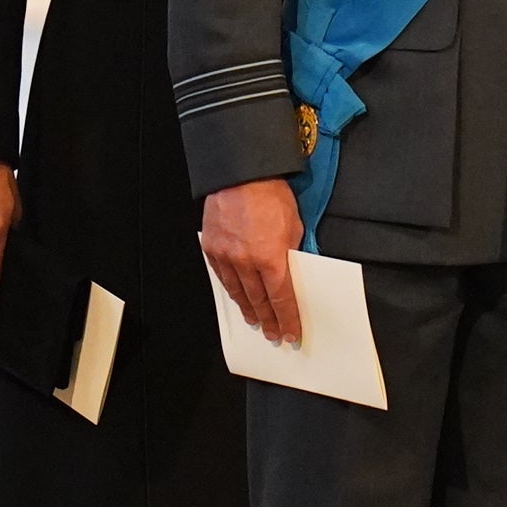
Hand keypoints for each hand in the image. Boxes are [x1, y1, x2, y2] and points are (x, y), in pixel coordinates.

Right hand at [201, 178, 303, 345]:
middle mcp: (246, 262)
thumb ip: (292, 252)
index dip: (287, 319)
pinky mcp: (212, 246)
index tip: (291, 332)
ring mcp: (226, 255)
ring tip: (254, 320)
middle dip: (268, 320)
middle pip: (259, 300)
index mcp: (271, 258)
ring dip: (248, 309)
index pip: (282, 299)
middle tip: (273, 333)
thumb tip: (292, 269)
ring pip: (237, 292)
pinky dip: (230, 289)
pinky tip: (235, 295)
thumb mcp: (294, 225)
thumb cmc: (270, 193)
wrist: (240, 173)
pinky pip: (221, 275)